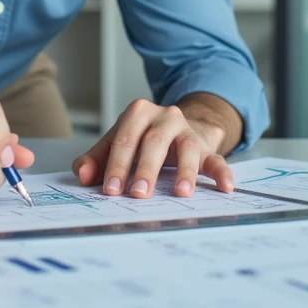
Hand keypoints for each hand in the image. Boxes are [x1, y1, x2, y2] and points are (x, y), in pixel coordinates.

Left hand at [72, 99, 234, 198]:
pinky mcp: (207, 147)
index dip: (117, 165)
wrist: (178, 127)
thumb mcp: (119, 143)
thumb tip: (82, 175)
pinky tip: (225, 187)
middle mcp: (165, 117)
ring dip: (184, 172)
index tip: (111, 190)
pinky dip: (222, 172)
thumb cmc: (143, 139)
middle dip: (146, 169)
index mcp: (138, 113)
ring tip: (180, 193)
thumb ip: (97, 159)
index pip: (125, 139)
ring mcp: (188, 131)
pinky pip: (217, 159)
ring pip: (187, 148)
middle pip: (154, 142)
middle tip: (138, 194)